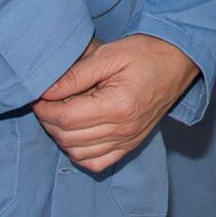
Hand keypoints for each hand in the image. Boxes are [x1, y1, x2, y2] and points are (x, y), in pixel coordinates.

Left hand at [33, 34, 197, 170]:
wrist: (177, 61)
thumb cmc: (145, 53)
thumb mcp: (109, 54)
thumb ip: (76, 74)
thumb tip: (45, 91)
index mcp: (117, 106)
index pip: (66, 118)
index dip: (44, 108)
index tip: (38, 95)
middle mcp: (123, 129)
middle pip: (68, 137)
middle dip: (48, 120)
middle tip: (47, 101)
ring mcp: (128, 140)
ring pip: (78, 153)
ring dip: (62, 136)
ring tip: (61, 113)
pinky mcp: (131, 144)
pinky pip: (97, 163)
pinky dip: (80, 153)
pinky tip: (77, 134)